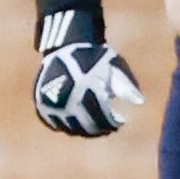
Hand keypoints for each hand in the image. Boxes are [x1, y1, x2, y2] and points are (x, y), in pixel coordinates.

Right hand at [32, 11, 141, 136]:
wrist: (64, 48)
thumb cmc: (95, 59)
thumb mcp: (114, 67)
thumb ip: (126, 85)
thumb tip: (139, 101)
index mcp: (85, 88)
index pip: (102, 117)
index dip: (112, 123)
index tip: (120, 121)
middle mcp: (66, 97)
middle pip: (86, 126)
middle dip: (100, 129)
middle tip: (109, 128)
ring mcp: (50, 102)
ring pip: (69, 128)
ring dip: (84, 130)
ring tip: (95, 126)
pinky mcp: (41, 104)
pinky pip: (54, 123)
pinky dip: (67, 125)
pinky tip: (78, 122)